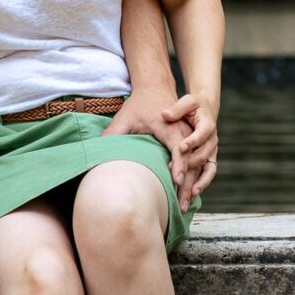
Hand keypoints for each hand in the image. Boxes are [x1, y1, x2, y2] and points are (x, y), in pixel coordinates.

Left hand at [104, 89, 197, 204]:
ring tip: (186, 206)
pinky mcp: (189, 142)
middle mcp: (183, 131)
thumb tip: (98, 151)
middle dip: (189, 183)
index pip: (179, 146)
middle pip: (192, 160)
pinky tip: (188, 195)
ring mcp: (189, 136)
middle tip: (183, 205)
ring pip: (197, 163)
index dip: (180, 164)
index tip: (178, 181)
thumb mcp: (124, 117)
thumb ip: (112, 134)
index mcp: (169, 125)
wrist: (155, 89)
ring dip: (193, 184)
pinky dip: (194, 178)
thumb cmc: (138, 105)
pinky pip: (196, 162)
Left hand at [163, 94, 218, 206]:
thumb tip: (164, 114)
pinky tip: (191, 196)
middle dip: (191, 169)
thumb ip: (177, 109)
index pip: (201, 133)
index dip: (192, 141)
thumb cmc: (192, 105)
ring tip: (188, 196)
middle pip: (203, 156)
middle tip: (178, 179)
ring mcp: (212, 151)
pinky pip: (206, 174)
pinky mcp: (208, 159)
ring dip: (199, 184)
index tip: (180, 148)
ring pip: (208, 170)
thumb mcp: (186, 102)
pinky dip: (200, 185)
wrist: (205, 109)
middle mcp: (212, 140)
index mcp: (207, 124)